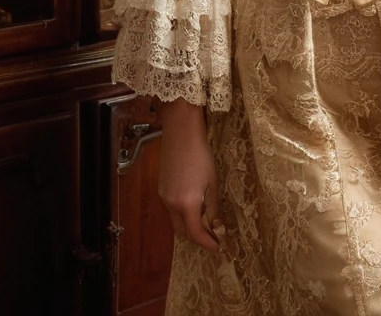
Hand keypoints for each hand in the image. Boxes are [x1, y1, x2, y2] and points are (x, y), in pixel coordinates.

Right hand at [159, 98, 223, 252]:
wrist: (181, 132)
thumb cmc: (201, 155)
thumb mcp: (212, 182)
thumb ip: (214, 207)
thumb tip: (218, 226)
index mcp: (186, 204)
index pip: (196, 234)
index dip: (207, 243)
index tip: (218, 247)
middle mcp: (171, 204)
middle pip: (182, 232)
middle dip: (197, 238)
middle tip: (213, 236)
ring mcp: (164, 197)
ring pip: (176, 221)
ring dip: (189, 226)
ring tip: (206, 220)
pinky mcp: (161, 188)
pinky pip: (171, 209)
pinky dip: (182, 214)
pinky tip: (194, 204)